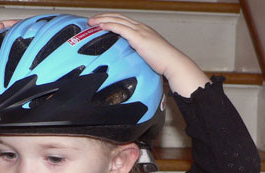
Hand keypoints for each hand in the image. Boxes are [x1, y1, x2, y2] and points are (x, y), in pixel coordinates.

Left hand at [88, 13, 208, 96]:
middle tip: (91, 19)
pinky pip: (120, 28)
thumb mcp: (147, 54)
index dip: (110, 19)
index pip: (123, 21)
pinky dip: (109, 25)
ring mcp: (140, 31)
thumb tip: (128, 59)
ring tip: (91, 21)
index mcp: (142, 31)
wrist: (173, 63)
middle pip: (118, 17)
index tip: (99, 22)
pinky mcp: (138, 38)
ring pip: (117, 20)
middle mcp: (141, 27)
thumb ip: (137, 53)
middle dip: (103, 16)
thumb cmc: (163, 62)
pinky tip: (101, 26)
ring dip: (102, 19)